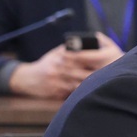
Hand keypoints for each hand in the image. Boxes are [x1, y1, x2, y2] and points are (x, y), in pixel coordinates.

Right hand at [9, 34, 123, 98]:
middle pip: (80, 70)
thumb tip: (86, 43)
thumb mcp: (55, 53)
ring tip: (103, 84)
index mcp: (60, 55)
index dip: (92, 60)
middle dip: (94, 73)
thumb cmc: (46, 64)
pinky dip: (80, 92)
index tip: (105, 61)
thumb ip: (70, 50)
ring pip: (77, 82)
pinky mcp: (54, 90)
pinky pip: (70, 92)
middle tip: (109, 75)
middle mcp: (57, 66)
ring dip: (90, 84)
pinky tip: (89, 92)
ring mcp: (56, 79)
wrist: (27, 79)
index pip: (79, 57)